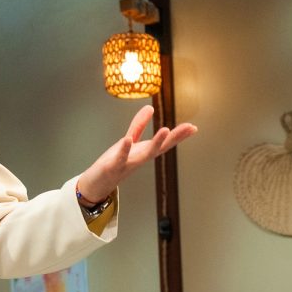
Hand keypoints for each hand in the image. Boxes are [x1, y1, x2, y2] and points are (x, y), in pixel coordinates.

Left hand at [77, 104, 197, 202]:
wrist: (98, 183)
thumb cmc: (115, 162)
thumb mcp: (129, 141)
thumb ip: (139, 125)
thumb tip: (150, 107)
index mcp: (144, 151)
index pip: (165, 142)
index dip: (179, 135)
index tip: (193, 127)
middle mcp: (140, 158)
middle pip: (160, 147)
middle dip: (175, 137)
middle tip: (190, 127)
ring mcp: (128, 163)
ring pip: (145, 154)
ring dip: (156, 143)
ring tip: (166, 129)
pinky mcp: (113, 166)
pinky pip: (120, 157)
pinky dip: (125, 149)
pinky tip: (128, 139)